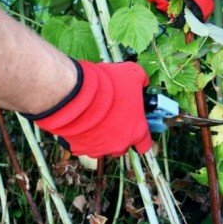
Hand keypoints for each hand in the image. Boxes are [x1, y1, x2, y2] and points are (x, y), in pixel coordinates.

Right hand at [23, 60, 151, 157]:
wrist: (77, 94)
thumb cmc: (108, 86)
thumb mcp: (134, 74)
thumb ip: (142, 80)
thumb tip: (143, 82)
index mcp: (137, 131)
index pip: (145, 144)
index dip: (141, 134)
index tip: (136, 125)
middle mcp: (119, 145)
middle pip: (122, 146)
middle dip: (120, 135)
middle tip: (114, 118)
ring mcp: (99, 149)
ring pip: (103, 147)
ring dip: (102, 137)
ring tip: (96, 120)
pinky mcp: (79, 148)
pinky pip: (84, 145)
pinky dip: (84, 137)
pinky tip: (82, 123)